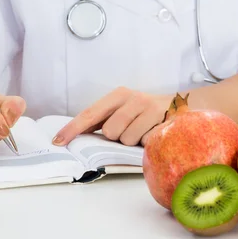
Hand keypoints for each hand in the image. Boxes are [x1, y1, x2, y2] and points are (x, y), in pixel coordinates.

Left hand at [53, 87, 172, 146]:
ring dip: (133, 141)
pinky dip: (147, 143)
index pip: (90, 114)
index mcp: (118, 95)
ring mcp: (149, 109)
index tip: (58, 141)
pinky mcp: (162, 121)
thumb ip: (103, 119)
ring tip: (143, 132)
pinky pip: (145, 142)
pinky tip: (153, 133)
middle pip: (110, 131)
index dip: (73, 129)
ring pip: (127, 139)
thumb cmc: (144, 112)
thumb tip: (76, 135)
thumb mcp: (124, 109)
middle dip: (117, 137)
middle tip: (129, 130)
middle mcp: (133, 98)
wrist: (179, 106)